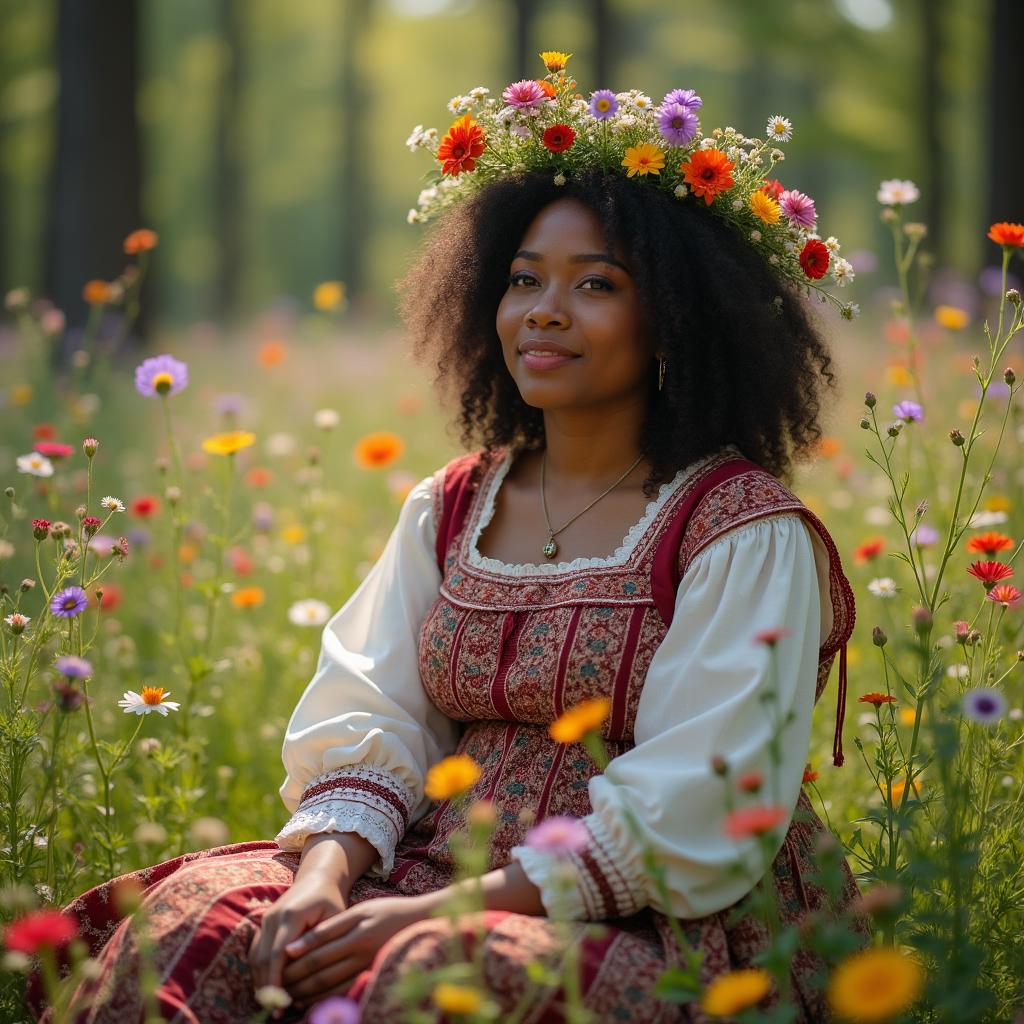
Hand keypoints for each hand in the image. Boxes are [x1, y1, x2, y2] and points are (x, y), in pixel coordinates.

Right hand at [248, 872, 347, 993]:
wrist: (318, 877)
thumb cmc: (331, 900)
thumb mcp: (333, 917)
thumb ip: (320, 939)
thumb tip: (303, 965)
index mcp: (292, 914)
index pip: (278, 953)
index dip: (277, 980)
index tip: (281, 1003)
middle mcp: (274, 917)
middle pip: (263, 959)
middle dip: (267, 987)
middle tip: (276, 1011)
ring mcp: (266, 920)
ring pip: (256, 957)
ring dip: (261, 981)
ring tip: (272, 1004)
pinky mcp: (263, 924)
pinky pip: (256, 952)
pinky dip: (260, 971)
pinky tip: (270, 987)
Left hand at [280, 895, 434, 1006]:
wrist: (420, 922)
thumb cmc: (387, 912)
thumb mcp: (361, 911)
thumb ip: (331, 927)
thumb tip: (298, 943)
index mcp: (357, 931)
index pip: (319, 948)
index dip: (297, 957)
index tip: (278, 959)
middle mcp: (361, 952)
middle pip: (321, 969)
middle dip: (295, 977)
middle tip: (276, 981)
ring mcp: (366, 967)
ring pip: (328, 985)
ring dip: (304, 991)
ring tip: (286, 992)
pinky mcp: (369, 977)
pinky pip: (341, 993)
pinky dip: (321, 999)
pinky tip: (308, 999)